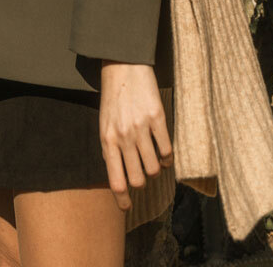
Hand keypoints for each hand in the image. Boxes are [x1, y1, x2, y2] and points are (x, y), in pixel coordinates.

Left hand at [99, 60, 173, 213]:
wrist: (123, 65)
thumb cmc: (113, 97)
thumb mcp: (104, 124)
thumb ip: (111, 149)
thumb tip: (117, 175)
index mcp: (107, 140)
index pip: (115, 181)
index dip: (122, 200)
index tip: (127, 207)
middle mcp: (123, 137)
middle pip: (137, 179)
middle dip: (142, 182)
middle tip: (143, 174)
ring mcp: (141, 127)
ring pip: (154, 168)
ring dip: (156, 169)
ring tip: (154, 160)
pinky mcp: (157, 117)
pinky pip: (166, 150)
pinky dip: (168, 157)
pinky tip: (164, 152)